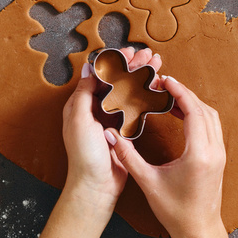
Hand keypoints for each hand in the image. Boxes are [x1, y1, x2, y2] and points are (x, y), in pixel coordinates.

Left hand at [62, 47, 161, 207]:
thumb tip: (87, 67)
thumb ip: (83, 92)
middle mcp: (96, 109)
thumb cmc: (84, 155)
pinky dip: (146, 96)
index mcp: (81, 104)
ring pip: (129, 91)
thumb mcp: (80, 119)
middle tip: (150, 55)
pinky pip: (136, 108)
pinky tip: (157, 87)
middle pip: (117, 80)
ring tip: (157, 65)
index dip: (116, 61)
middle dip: (133, 66)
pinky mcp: (124, 130)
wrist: (96, 185)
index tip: (129, 51)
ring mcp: (111, 119)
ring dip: (142, 77)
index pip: (100, 75)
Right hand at [105, 76, 235, 237]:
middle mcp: (214, 151)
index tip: (165, 81)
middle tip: (163, 84)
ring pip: (210, 116)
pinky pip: (211, 126)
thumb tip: (111, 137)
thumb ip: (129, 157)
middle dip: (184, 92)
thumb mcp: (148, 182)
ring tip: (169, 96)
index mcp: (199, 154)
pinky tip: (179, 114)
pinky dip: (197, 114)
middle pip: (204, 109)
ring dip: (192, 102)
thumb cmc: (176, 211)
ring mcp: (219, 154)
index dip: (179, 92)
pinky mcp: (218, 157)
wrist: (198, 230)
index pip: (194, 111)